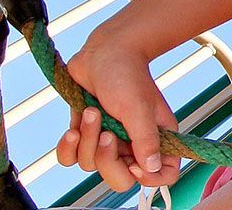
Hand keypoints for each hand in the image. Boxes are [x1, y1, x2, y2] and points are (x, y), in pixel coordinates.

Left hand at [59, 44, 179, 189]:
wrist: (102, 52)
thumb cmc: (127, 74)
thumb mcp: (139, 108)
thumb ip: (146, 140)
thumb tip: (151, 169)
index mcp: (156, 138)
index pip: (163, 174)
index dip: (148, 178)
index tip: (133, 163)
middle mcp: (133, 143)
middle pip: (120, 179)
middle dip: (108, 160)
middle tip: (107, 136)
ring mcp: (109, 139)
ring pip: (92, 165)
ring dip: (87, 139)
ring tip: (92, 112)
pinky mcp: (86, 132)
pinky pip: (71, 157)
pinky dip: (68, 146)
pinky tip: (72, 128)